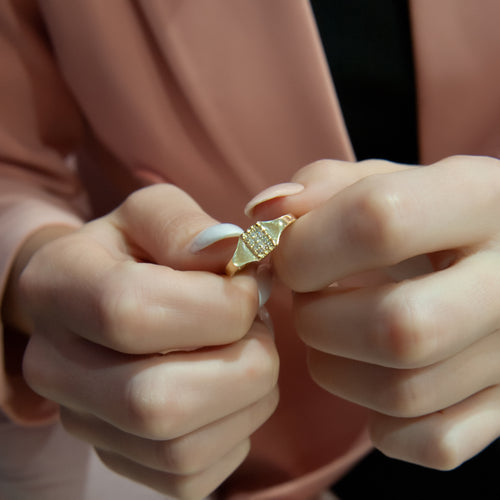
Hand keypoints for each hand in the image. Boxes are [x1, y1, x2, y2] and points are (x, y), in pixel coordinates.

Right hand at [20, 184, 278, 498]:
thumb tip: (235, 256)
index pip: (132, 312)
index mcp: (58, 287)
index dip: (216, 306)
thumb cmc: (133, 253)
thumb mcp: (153, 217)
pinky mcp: (121, 460)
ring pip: (182, 448)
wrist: (99, 301)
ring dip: (250, 399)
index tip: (249, 289)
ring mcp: (86, 424)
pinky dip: (237, 433)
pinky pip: (194, 475)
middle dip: (245, 363)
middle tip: (259, 329)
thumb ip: (188, 227)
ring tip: (252, 355)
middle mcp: (57, 367)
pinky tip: (232, 390)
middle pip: (157, 401)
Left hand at [251, 156, 499, 469]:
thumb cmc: (426, 218)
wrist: (494, 259)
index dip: (306, 246)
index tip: (286, 254)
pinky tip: (373, 374)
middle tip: (310, 299)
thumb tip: (262, 216)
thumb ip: (323, 187)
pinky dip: (381, 419)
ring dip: (336, 368)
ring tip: (334, 332)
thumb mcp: (386, 183)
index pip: (379, 223)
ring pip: (403, 393)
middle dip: (319, 319)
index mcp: (482, 199)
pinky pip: (429, 441)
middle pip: (397, 327)